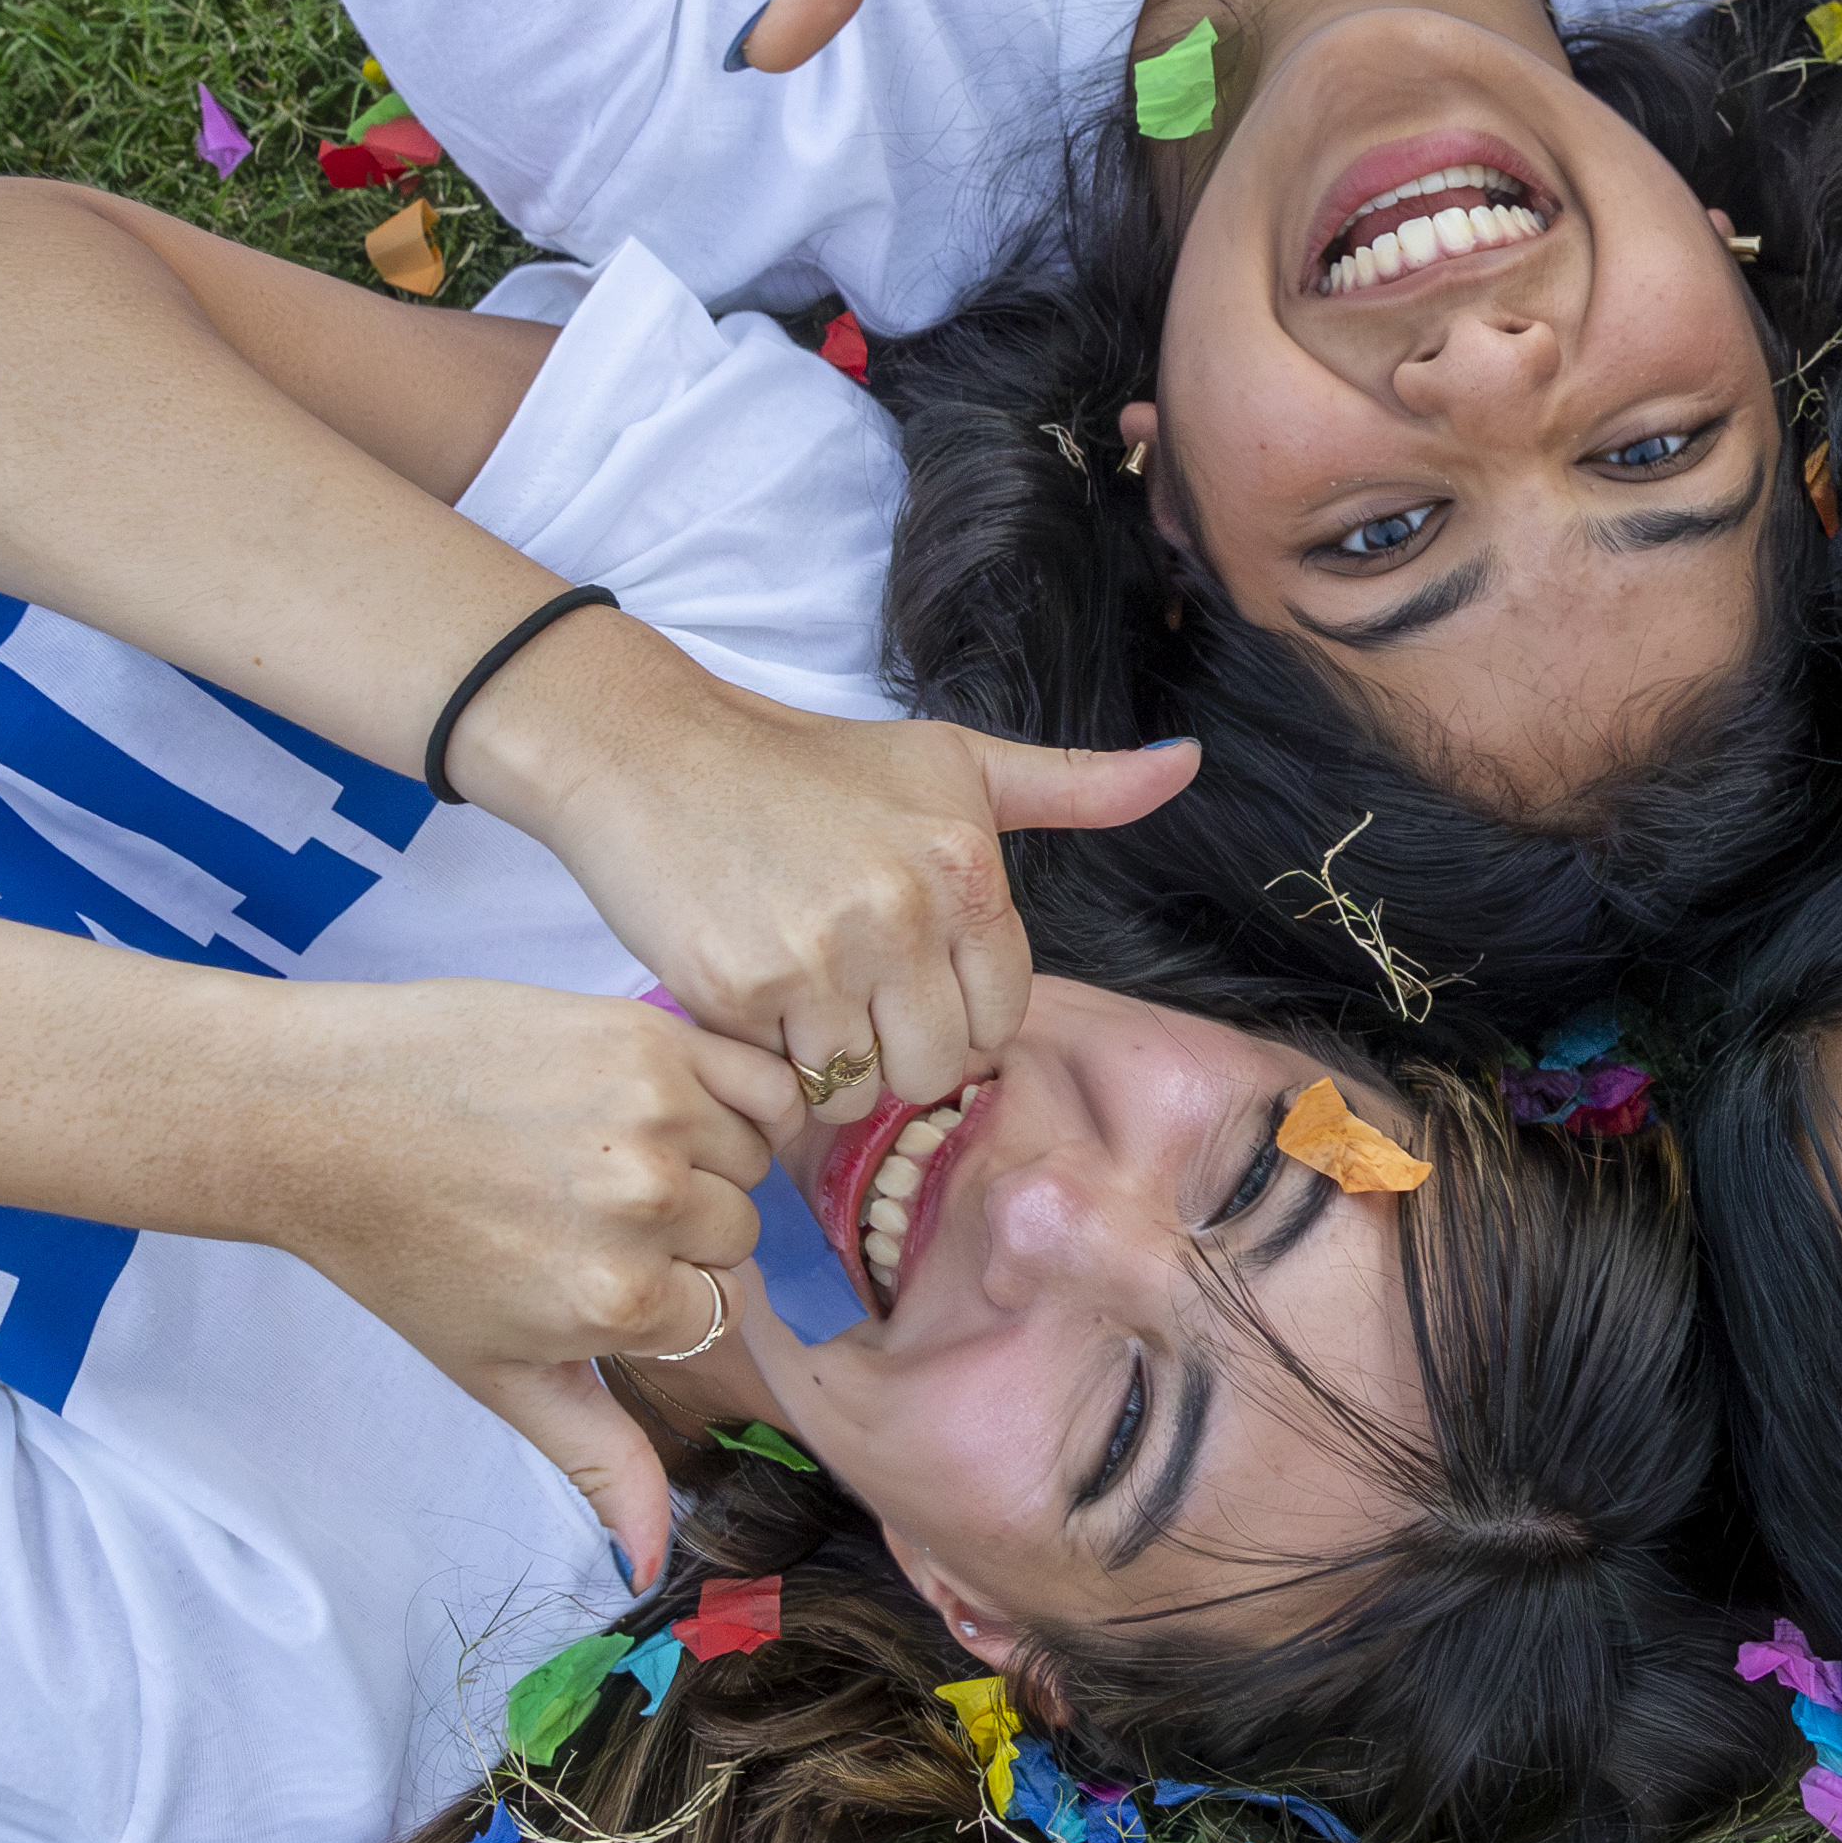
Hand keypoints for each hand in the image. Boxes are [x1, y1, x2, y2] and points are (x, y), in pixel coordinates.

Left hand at [251, 976, 806, 1582]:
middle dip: (683, 1225)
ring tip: (605, 1146)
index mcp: (615, 1305)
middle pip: (738, 1232)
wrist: (317, 1116)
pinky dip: (740, 1091)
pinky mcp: (649, 1036)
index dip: (664, 1288)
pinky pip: (759, 1078)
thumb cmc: (399, 1247)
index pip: (717, 1307)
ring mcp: (653, 1116)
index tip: (594, 1260)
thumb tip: (651, 1562)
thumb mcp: (496, 1371)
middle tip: (588, 1201)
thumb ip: (596, 1455)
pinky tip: (670, 1099)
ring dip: (705, 1153)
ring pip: (750, 1156)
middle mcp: (644, 1211)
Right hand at [491, 638, 1199, 1137]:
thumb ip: (1073, 783)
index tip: (912, 976)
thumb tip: (1186, 763)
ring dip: (833, 1062)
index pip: (1004, 1017)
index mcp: (968, 867)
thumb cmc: (814, 766)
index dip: (959, 1011)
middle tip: (853, 992)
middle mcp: (905, 914)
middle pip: (938, 1066)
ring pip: (863, 1089)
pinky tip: (754, 994)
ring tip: (803, 991)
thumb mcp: (954, 762)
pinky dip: (770, 1060)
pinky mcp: (740, 993)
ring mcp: (820, 958)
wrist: (655, 753)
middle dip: (899, 1047)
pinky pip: (786, 1084)